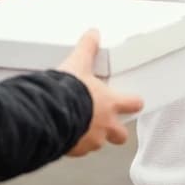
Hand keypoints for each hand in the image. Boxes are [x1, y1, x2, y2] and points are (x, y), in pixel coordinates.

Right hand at [56, 29, 142, 155]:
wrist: (49, 114)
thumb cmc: (68, 92)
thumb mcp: (79, 64)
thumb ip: (87, 49)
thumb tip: (93, 33)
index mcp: (111, 104)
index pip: (134, 104)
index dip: (134, 102)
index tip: (133, 101)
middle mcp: (105, 126)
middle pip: (121, 135)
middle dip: (116, 131)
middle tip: (107, 122)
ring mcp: (91, 141)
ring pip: (99, 144)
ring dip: (92, 137)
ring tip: (80, 126)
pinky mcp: (75, 150)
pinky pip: (79, 150)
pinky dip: (74, 144)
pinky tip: (65, 134)